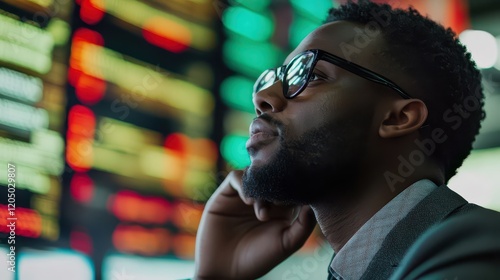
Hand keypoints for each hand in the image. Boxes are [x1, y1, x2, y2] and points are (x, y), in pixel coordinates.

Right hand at [194, 170, 316, 278]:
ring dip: (260, 185)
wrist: (225, 269)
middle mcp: (263, 198)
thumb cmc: (258, 259)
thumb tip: (314, 203)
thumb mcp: (287, 243)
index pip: (291, 186)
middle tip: (279, 200)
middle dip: (278, 184)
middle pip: (274, 177)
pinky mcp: (226, 193)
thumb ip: (304, 225)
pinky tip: (248, 200)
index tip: (297, 194)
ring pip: (255, 174)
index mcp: (281, 208)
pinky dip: (243, 184)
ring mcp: (244, 194)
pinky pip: (236, 177)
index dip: (295, 186)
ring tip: (260, 207)